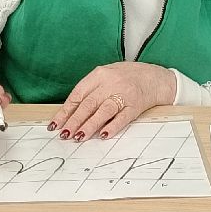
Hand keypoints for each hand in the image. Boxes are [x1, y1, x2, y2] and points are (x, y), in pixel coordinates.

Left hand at [50, 62, 175, 141]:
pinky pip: (123, 117)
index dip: (66, 111)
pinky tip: (104, 135)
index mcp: (100, 74)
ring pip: (103, 111)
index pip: (78, 94)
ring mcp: (123, 95)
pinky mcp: (135, 106)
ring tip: (79, 137)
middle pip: (89, 103)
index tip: (56, 124)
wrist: (154, 77)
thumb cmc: (126, 78)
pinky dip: (113, 126)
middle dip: (74, 120)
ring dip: (90, 125)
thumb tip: (70, 114)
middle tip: (64, 134)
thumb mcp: (106, 76)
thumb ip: (90, 92)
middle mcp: (111, 83)